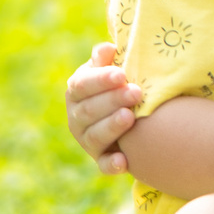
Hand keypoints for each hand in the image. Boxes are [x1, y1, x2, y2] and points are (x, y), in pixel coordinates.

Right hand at [67, 42, 141, 174]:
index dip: (101, 80)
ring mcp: (87, 140)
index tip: (122, 74)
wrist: (133, 114)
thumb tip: (108, 49)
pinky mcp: (101, 159)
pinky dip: (111, 164)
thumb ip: (107, 60)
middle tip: (136, 93)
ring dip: (111, 127)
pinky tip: (124, 161)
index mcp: (77, 91)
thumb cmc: (121, 84)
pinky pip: (103, 164)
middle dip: (112, 101)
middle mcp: (77, 117)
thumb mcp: (113, 69)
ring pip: (95, 136)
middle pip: (89, 110)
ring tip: (130, 117)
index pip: (82, 85)